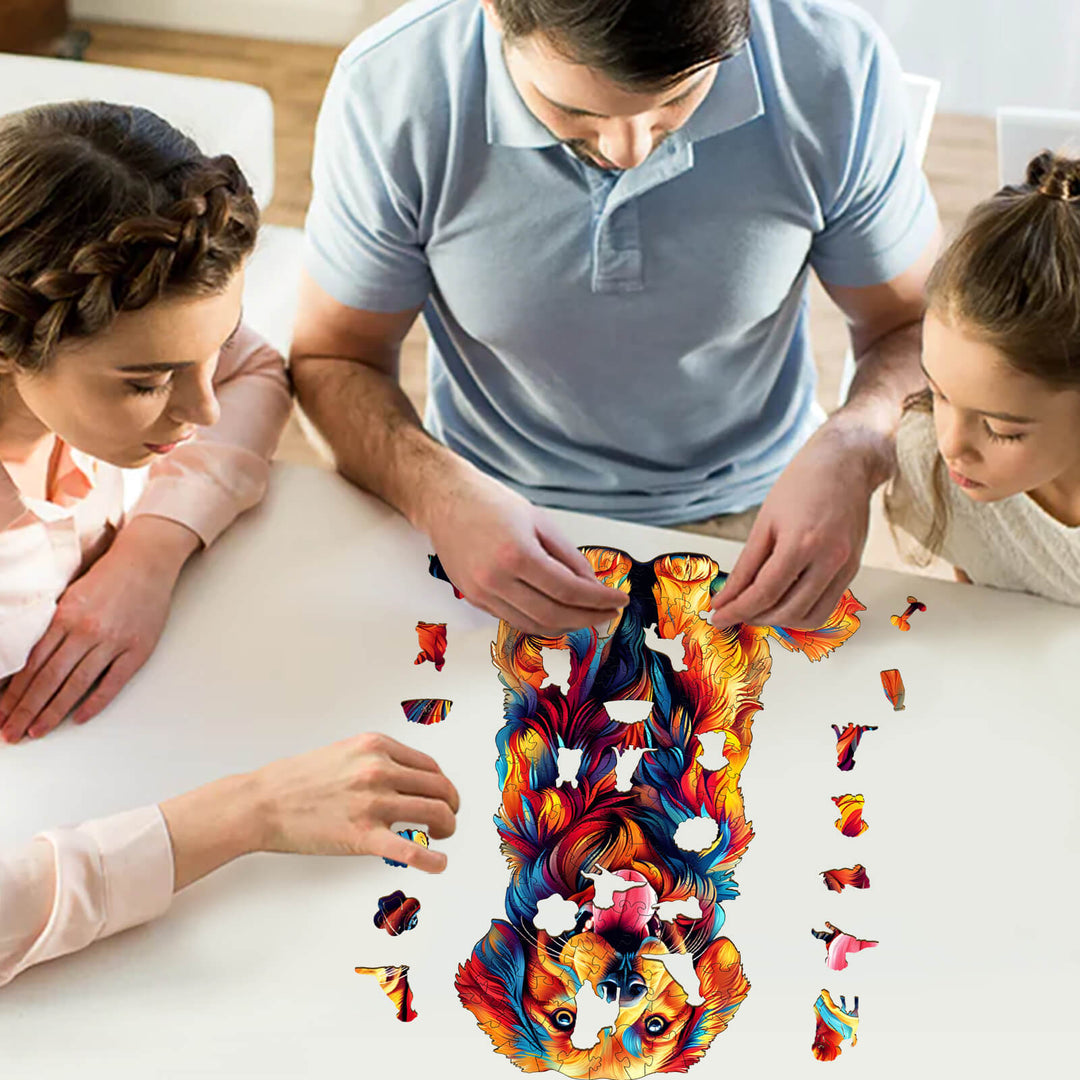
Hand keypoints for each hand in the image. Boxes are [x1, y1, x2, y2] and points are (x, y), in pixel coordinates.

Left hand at [0, 516, 198, 742]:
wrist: (147, 562)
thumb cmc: (108, 577)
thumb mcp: (70, 596)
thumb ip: (52, 626)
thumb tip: (28, 661)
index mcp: (65, 617)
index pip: (32, 664)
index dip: (13, 694)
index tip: (1, 714)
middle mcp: (86, 631)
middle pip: (48, 679)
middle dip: (26, 710)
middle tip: (11, 733)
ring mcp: (113, 642)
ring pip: (76, 685)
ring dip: (53, 712)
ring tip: (36, 732)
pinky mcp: (138, 649)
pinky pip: (113, 682)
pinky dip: (95, 702)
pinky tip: (78, 718)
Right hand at [161, 733, 460, 886]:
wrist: (262, 802)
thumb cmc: (298, 780)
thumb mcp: (344, 753)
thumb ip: (377, 760)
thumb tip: (407, 777)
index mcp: (376, 747)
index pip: (430, 766)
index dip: (442, 784)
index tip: (443, 796)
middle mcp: (379, 770)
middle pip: (439, 788)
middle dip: (451, 805)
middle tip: (449, 819)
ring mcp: (373, 802)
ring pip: (435, 813)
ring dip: (447, 826)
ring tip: (442, 835)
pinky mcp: (363, 836)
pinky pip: (410, 850)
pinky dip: (432, 860)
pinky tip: (440, 864)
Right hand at [417, 460, 627, 635]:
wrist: (445, 501)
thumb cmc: (492, 504)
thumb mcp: (540, 522)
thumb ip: (569, 557)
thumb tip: (593, 586)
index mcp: (516, 554)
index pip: (568, 590)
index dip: (598, 600)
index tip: (619, 601)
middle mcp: (496, 580)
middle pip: (553, 615)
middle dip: (587, 618)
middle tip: (608, 614)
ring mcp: (481, 593)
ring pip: (533, 625)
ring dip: (566, 626)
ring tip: (587, 617)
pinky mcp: (473, 599)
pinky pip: (514, 619)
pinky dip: (541, 621)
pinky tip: (558, 613)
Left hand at [709, 416, 890, 629]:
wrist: (846, 463)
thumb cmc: (803, 484)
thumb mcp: (765, 521)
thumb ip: (747, 565)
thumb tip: (727, 596)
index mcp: (801, 543)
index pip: (764, 593)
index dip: (737, 610)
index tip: (717, 616)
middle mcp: (829, 559)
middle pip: (787, 610)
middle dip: (754, 617)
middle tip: (733, 612)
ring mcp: (846, 567)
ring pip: (810, 617)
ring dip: (779, 621)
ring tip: (756, 609)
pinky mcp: (853, 570)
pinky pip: (826, 606)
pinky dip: (801, 612)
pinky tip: (781, 602)